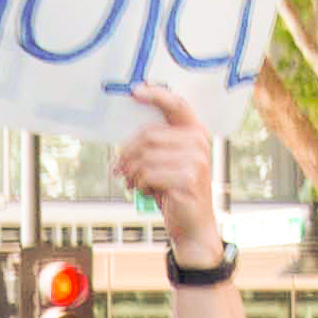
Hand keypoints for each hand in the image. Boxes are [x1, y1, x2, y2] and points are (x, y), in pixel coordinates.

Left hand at [111, 81, 221, 259]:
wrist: (192, 227)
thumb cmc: (175, 192)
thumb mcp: (166, 164)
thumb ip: (153, 146)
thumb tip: (121, 145)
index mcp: (195, 132)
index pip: (176, 104)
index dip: (156, 95)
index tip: (135, 91)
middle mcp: (199, 142)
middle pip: (147, 135)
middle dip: (127, 154)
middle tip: (118, 170)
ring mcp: (196, 160)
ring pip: (145, 157)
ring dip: (131, 173)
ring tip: (132, 183)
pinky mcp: (188, 179)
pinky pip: (148, 175)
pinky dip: (139, 185)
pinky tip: (144, 192)